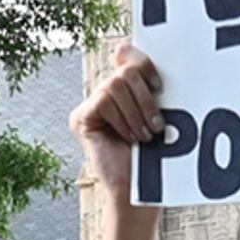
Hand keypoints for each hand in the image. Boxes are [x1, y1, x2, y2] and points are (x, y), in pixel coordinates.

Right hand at [72, 41, 160, 202]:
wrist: (140, 190)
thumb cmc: (155, 157)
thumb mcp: (157, 114)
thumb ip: (149, 86)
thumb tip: (129, 49)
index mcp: (125, 91)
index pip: (128, 57)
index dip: (143, 63)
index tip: (159, 85)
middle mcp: (104, 94)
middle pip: (125, 70)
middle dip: (146, 98)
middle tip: (156, 126)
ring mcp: (91, 106)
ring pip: (115, 83)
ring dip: (136, 112)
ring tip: (144, 136)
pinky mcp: (81, 118)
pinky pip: (104, 99)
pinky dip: (122, 119)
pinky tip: (129, 137)